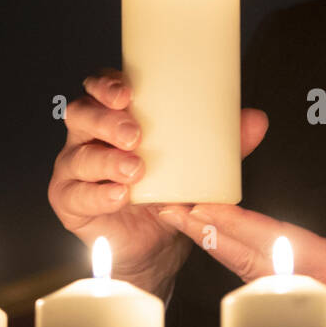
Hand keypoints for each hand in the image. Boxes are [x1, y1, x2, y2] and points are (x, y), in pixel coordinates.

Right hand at [48, 67, 268, 296]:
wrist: (156, 243)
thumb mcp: (198, 164)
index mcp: (113, 115)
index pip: (100, 86)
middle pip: (80, 113)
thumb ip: (224, 144)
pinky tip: (120, 195)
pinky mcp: (69, 201)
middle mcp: (87, 136)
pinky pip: (75, 194)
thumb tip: (257, 119)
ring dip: (106, 160)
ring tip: (136, 169)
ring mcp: (73, 168)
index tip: (128, 92)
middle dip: (106, 120)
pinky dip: (98, 195)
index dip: (107, 83)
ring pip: (78, 155)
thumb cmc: (170, 189)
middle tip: (136, 135)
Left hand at [157, 157, 325, 326]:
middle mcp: (317, 289)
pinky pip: (261, 276)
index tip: (206, 206)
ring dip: (213, 243)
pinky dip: (232, 256)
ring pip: (248, 269)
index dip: (239, 224)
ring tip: (180, 218)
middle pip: (248, 259)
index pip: (279, 243)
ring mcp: (309, 298)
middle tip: (169, 208)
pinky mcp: (308, 300)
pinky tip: (214, 240)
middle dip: (207, 232)